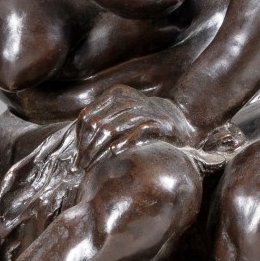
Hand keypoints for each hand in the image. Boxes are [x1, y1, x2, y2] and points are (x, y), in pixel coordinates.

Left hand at [75, 85, 198, 166]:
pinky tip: (113, 156)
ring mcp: (144, 110)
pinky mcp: (158, 123)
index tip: (77, 155)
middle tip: (82, 165)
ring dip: (99, 151)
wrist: (182, 119)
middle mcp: (129, 99)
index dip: (79, 137)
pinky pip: (135, 133)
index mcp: (117, 94)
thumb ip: (102, 120)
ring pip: (112, 129)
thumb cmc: (146, 120)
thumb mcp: (122, 113)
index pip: (88, 115)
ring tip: (93, 166)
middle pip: (97, 124)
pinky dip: (122, 145)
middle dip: (87, 148)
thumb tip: (77, 142)